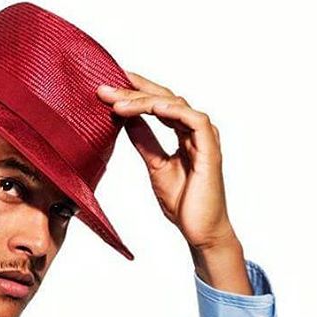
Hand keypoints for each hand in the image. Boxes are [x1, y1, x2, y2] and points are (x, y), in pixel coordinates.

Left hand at [96, 71, 236, 249]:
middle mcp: (195, 130)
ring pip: (176, 105)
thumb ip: (144, 141)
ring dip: (146, 101)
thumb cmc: (183, 202)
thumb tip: (126, 121)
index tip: (108, 86)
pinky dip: (174, 111)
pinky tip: (153, 107)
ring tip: (118, 103)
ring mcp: (204, 138)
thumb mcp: (155, 165)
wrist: (199, 230)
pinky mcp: (210, 149)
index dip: (135, 91)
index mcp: (183, 133)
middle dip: (134, 91)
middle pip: (164, 99)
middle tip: (106, 88)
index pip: (158, 103)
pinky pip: (195, 120)